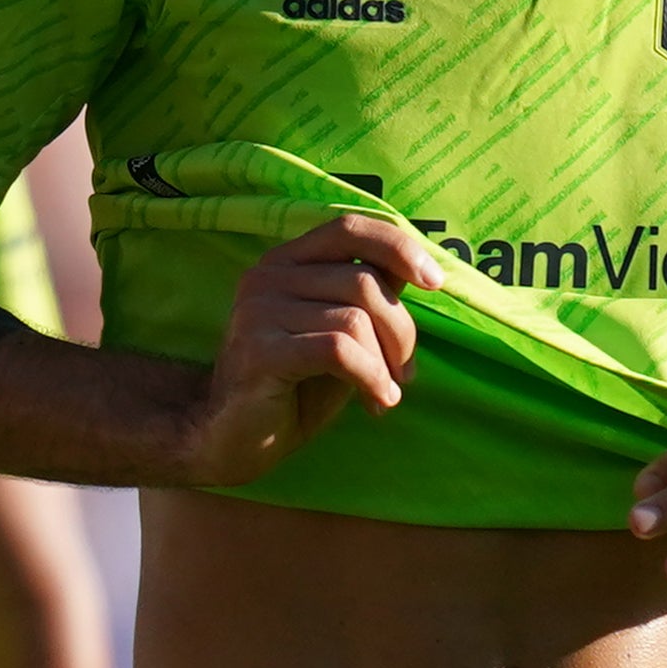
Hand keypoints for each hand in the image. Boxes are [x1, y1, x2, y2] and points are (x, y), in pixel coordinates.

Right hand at [170, 214, 437, 485]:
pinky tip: (377, 403)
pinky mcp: (259, 350)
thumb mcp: (339, 334)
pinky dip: (371, 378)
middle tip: (405, 374)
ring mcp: (258, 310)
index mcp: (287, 261)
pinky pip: (338, 351)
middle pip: (364, 282)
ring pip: (356, 318)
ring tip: (386, 394)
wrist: (232, 439)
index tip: (434, 282)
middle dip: (401, 333)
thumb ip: (367, 298)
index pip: (350, 229)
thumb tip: (423, 271)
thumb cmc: (294, 386)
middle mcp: (267, 275)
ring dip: (387, 363)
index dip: (398, 247)